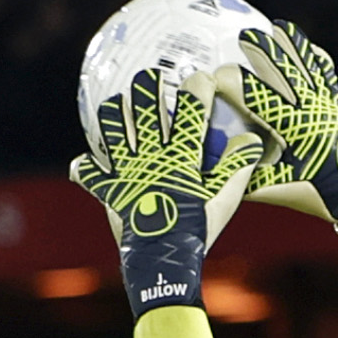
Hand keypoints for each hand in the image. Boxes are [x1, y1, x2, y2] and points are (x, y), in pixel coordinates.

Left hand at [66, 75, 221, 310]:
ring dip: (112, 113)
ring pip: (112, 128)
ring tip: (115, 105)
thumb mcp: (224, 198)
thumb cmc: (198, 230)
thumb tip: (253, 141)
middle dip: (148, 85)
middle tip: (151, 77)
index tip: (201, 79)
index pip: (191, 107)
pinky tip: (84, 164)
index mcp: (182, 154)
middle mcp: (152, 155)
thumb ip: (238, 167)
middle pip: (145, 106)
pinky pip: (90, 174)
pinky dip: (85, 168)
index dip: (197, 86)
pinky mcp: (111, 190)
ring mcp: (128, 170)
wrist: (165, 260)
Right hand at [233, 23, 337, 268]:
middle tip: (244, 35)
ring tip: (278, 27)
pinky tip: (306, 46)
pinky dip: (316, 58)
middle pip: (286, 70)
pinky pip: (327, 73)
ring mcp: (327, 103)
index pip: (259, 98)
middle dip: (264, 50)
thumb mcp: (270, 186)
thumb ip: (241, 170)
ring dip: (293, 45)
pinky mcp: (337, 103)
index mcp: (295, 130)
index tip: (216, 75)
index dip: (235, 83)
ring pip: (309, 65)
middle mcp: (313, 111)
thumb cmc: (307, 191)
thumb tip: (208, 157)